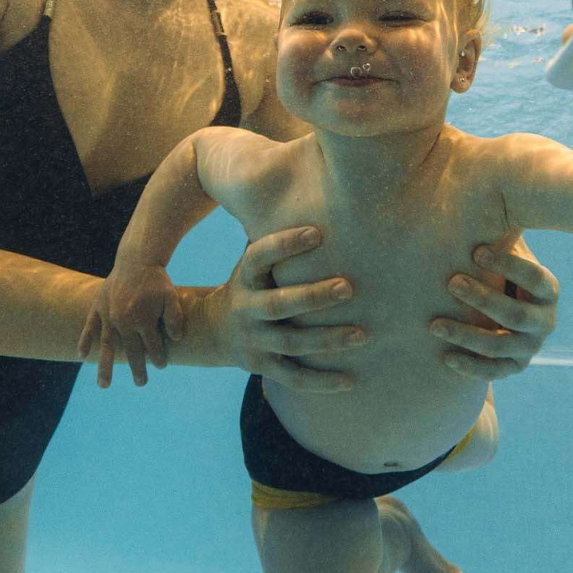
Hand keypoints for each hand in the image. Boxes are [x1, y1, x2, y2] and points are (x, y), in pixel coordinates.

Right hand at [78, 259, 182, 388]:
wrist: (136, 260)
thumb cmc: (156, 280)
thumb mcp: (171, 296)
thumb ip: (174, 318)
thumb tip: (176, 339)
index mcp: (143, 319)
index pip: (152, 346)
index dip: (159, 357)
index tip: (161, 366)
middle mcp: (124, 321)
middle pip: (132, 351)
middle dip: (138, 368)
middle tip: (141, 383)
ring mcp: (109, 315)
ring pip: (107, 346)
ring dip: (105, 366)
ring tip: (104, 386)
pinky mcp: (98, 307)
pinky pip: (90, 328)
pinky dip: (85, 341)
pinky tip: (82, 356)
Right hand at [201, 226, 362, 393]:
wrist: (210, 331)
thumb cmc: (252, 284)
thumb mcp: (254, 261)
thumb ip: (278, 238)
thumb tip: (315, 190)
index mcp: (245, 277)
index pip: (260, 256)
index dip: (285, 244)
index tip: (317, 232)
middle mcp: (246, 309)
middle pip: (280, 304)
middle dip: (314, 297)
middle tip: (349, 287)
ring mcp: (253, 341)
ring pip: (292, 343)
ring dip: (327, 340)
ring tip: (362, 335)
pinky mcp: (261, 367)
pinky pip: (293, 378)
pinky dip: (321, 382)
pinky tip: (351, 380)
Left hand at [431, 237, 558, 381]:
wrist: (497, 309)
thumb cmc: (492, 267)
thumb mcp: (498, 244)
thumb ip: (496, 223)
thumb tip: (485, 171)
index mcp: (546, 287)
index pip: (535, 277)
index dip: (508, 264)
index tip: (476, 250)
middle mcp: (545, 320)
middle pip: (517, 315)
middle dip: (483, 298)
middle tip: (450, 281)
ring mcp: (530, 346)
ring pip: (503, 346)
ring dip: (468, 335)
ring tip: (434, 325)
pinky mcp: (514, 366)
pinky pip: (495, 372)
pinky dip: (471, 366)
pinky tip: (444, 357)